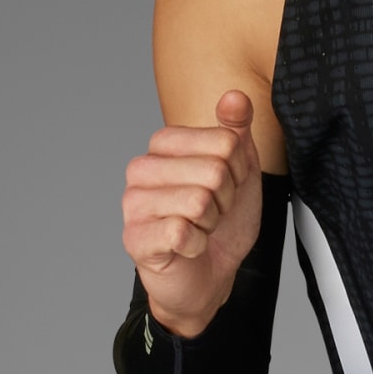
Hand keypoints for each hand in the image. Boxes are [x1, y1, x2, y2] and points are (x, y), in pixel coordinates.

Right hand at [120, 89, 262, 337]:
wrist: (209, 276)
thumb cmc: (220, 224)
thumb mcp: (239, 173)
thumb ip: (236, 131)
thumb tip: (235, 97)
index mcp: (164, 146)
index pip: (225, 142)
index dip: (238, 172)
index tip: (226, 188)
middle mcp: (141, 169)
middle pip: (214, 171)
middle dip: (226, 200)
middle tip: (213, 214)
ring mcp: (133, 204)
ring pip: (199, 202)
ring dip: (211, 224)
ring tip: (200, 229)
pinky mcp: (134, 238)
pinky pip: (184, 232)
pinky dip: (197, 245)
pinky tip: (187, 248)